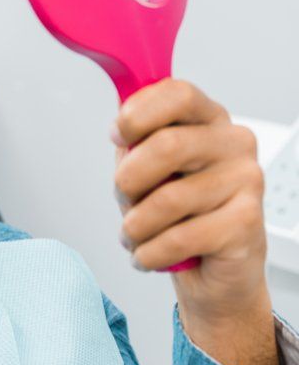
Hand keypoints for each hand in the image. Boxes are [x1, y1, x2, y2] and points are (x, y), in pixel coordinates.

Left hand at [112, 79, 277, 364]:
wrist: (214, 270)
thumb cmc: (176, 211)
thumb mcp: (147, 168)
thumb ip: (135, 141)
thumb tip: (120, 129)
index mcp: (209, 119)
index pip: (177, 94)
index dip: (138, 114)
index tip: (117, 136)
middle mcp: (234, 144)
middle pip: (167, 145)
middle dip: (128, 181)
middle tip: (124, 200)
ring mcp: (246, 181)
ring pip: (167, 199)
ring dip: (134, 226)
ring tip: (134, 235)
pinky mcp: (247, 223)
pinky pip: (179, 238)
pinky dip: (150, 253)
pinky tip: (148, 255)